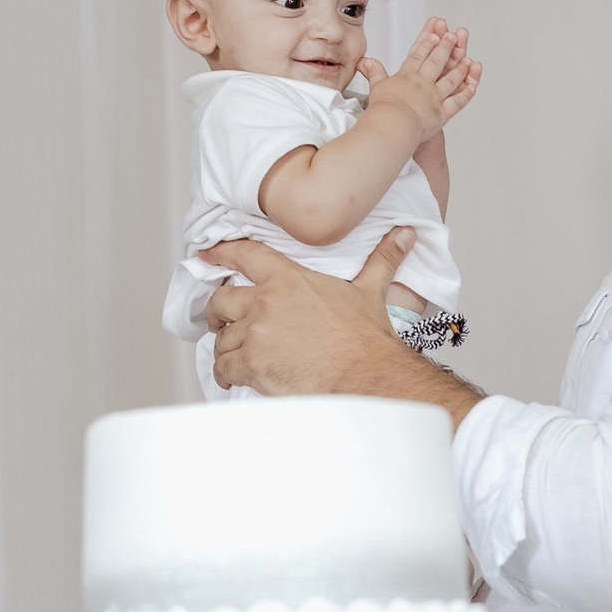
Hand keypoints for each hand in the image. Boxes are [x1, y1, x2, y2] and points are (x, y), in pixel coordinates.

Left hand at [201, 232, 482, 426]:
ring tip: (237, 356)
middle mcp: (266, 302)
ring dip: (226, 348)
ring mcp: (256, 333)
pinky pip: (223, 367)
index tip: (208, 256)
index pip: (245, 255)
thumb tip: (404, 234)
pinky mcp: (251, 364)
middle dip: (217, 312)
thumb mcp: (370, 292)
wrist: (365, 376)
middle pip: (222, 299)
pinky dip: (225, 373)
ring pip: (222, 338)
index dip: (222, 254)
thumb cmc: (366, 339)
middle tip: (220, 321)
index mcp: (289, 279)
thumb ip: (381, 260)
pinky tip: (234, 377)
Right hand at [356, 18, 480, 146]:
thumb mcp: (376, 86)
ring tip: (468, 59)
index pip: (418, 57)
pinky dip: (466, 93)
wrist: (393, 125)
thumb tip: (365, 61)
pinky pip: (457, 102)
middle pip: (436, 62)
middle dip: (446, 48)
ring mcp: (434, 97)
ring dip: (460, 68)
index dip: (426, 44)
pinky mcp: (442, 113)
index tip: (434, 35)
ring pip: (451, 79)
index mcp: (407, 77)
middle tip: (453, 37)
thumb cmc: (383, 109)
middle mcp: (423, 84)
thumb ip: (373, 72)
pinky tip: (472, 85)